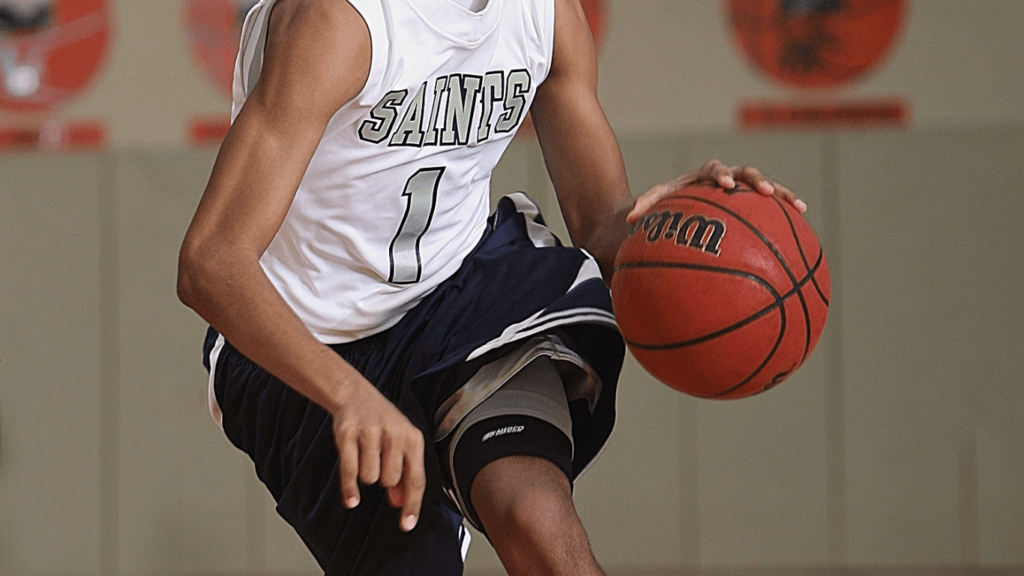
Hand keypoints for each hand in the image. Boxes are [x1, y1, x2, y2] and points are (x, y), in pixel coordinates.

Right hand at [331, 379, 425, 531]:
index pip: (416, 478)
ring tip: (365, 457)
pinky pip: (350, 470)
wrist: (356, 394)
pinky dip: (349, 489)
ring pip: (370, 477)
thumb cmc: (383, 423)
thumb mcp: (401, 443)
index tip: (407, 525)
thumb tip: (401, 502)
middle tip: (379, 463)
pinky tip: (351, 500)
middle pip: (391, 480)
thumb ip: (405, 471)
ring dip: (366, 476)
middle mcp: (394, 434)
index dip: (412, 504)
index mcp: (413, 438)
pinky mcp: (348, 434)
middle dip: (384, 480)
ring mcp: (370, 433)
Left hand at [627, 159, 806, 223]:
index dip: (719, 175)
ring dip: (782, 194)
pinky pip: (771, 208)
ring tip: (799, 206)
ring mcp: (741, 190)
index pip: (712, 170)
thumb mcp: (653, 206)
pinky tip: (802, 221)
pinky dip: (786, 212)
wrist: (676, 208)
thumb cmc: (664, 207)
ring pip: (764, 188)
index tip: (723, 185)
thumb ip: (644, 207)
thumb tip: (629, 219)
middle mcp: (725, 178)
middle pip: (744, 173)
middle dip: (756, 181)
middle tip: (767, 193)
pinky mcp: (751, 204)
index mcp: (702, 176)